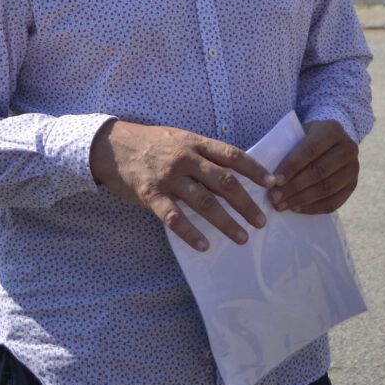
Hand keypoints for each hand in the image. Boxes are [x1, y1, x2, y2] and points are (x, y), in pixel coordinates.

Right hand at [89, 120, 271, 250]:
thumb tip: (233, 170)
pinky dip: (191, 233)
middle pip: (224, 183)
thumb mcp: (180, 138)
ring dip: (226, 222)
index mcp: (195, 143)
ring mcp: (169, 177)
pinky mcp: (151, 195)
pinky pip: (174, 217)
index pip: (232, 156)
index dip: (254, 170)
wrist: (112, 145)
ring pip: (204, 203)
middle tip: (262, 221)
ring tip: (242, 237)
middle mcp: (185, 159)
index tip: (273, 183)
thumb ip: (203, 152)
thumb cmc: (150, 142)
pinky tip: (204, 245)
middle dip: (246, 204)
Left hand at [269, 120, 359, 214]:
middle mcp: (349, 147)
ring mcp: (354, 168)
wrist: (331, 141)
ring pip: (327, 189)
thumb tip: (266, 171)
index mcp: (333, 130)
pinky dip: (313, 208)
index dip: (292, 166)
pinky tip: (296, 208)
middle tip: (274, 197)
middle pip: (319, 172)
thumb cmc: (307, 137)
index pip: (310, 150)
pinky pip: (334, 202)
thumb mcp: (298, 133)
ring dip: (302, 199)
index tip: (274, 180)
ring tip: (282, 205)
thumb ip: (286, 146)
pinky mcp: (353, 185)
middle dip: (294, 186)